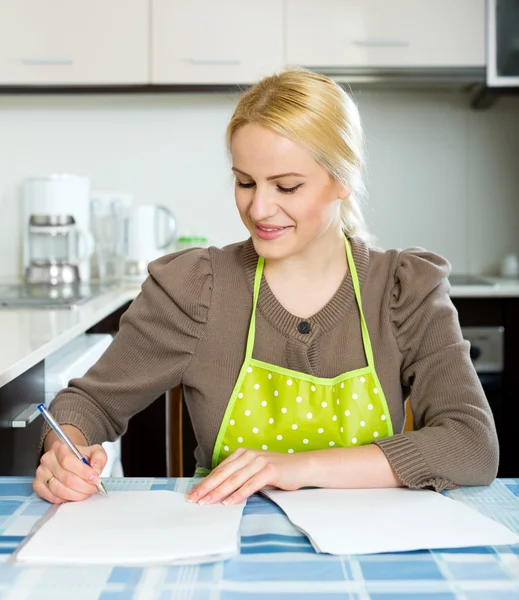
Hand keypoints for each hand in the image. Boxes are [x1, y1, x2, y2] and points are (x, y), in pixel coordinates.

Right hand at [33, 441, 107, 503]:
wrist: (69, 459)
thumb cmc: (81, 456)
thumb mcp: (94, 451)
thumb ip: (99, 458)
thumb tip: (96, 470)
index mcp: (59, 447)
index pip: (68, 460)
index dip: (83, 472)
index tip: (95, 478)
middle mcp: (47, 459)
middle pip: (65, 477)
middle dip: (83, 486)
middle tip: (93, 488)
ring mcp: (41, 473)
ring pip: (59, 489)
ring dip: (76, 495)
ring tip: (86, 493)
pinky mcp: (38, 485)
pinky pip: (51, 497)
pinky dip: (65, 499)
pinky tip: (74, 495)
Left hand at [186, 447, 308, 505]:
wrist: (301, 467)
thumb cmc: (276, 472)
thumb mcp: (254, 471)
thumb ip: (238, 477)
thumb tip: (217, 491)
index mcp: (242, 453)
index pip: (220, 470)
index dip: (206, 482)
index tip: (193, 494)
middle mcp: (249, 455)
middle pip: (223, 473)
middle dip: (207, 487)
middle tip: (193, 499)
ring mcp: (260, 461)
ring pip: (235, 479)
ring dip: (219, 492)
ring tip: (207, 502)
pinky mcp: (270, 470)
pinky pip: (251, 484)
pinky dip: (239, 494)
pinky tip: (229, 502)